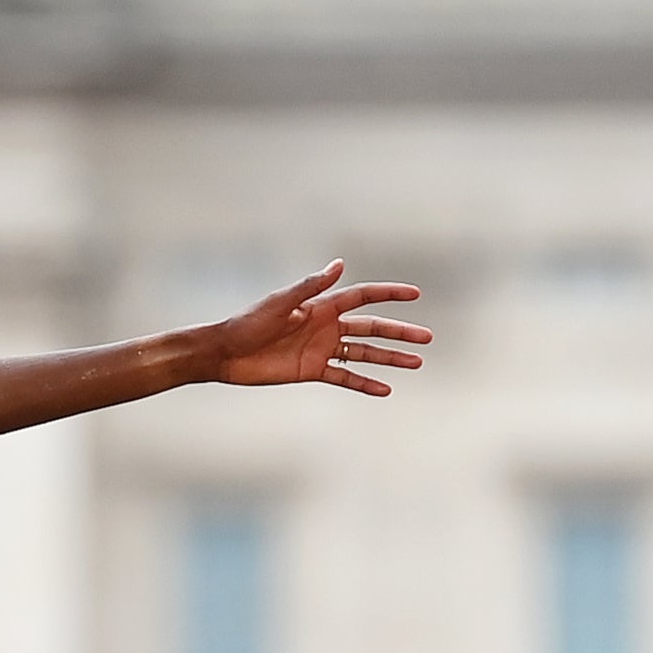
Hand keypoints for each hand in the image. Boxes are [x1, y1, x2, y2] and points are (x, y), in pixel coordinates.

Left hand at [204, 262, 430, 397]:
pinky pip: (344, 377)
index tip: (415, 294)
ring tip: (417, 362)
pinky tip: (385, 389)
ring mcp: (321, 349)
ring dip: (389, 358)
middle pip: (371, 328)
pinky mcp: (312, 370)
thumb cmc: (248, 322)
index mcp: (321, 305)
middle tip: (428, 337)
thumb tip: (339, 264)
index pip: (362, 297)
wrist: (225, 354)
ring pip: (364, 353)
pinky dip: (364, 383)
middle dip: (399, 332)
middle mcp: (326, 326)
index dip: (389, 295)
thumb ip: (311, 286)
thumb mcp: (280, 302)